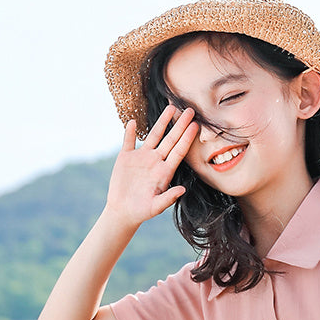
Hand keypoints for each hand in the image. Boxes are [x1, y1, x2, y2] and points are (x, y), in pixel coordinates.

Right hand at [105, 107, 198, 227]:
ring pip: (153, 136)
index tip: (195, 125)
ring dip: (161, 122)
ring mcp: (141, 158)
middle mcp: (156, 161)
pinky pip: (128, 141)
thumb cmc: (142, 211)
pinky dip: (130, 132)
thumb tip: (182, 190)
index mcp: (165, 172)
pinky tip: (133, 122)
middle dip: (180, 125)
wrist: (124, 211)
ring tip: (170, 107)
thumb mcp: (156, 207)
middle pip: (170, 139)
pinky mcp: (126, 158)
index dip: (187, 138)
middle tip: (190, 110)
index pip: (178, 151)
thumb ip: (168, 198)